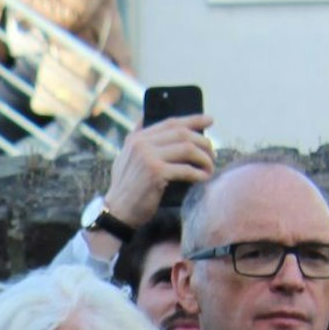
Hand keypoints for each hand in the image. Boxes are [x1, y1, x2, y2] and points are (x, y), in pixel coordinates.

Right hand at [101, 115, 215, 232]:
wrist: (117, 212)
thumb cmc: (126, 188)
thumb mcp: (124, 157)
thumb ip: (135, 138)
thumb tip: (144, 117)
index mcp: (136, 139)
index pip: (171, 122)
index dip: (193, 120)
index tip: (210, 121)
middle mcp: (141, 145)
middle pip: (183, 134)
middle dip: (203, 142)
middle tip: (211, 154)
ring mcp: (148, 158)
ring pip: (188, 149)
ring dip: (204, 158)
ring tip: (208, 167)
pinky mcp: (156, 173)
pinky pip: (186, 169)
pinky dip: (198, 174)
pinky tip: (203, 178)